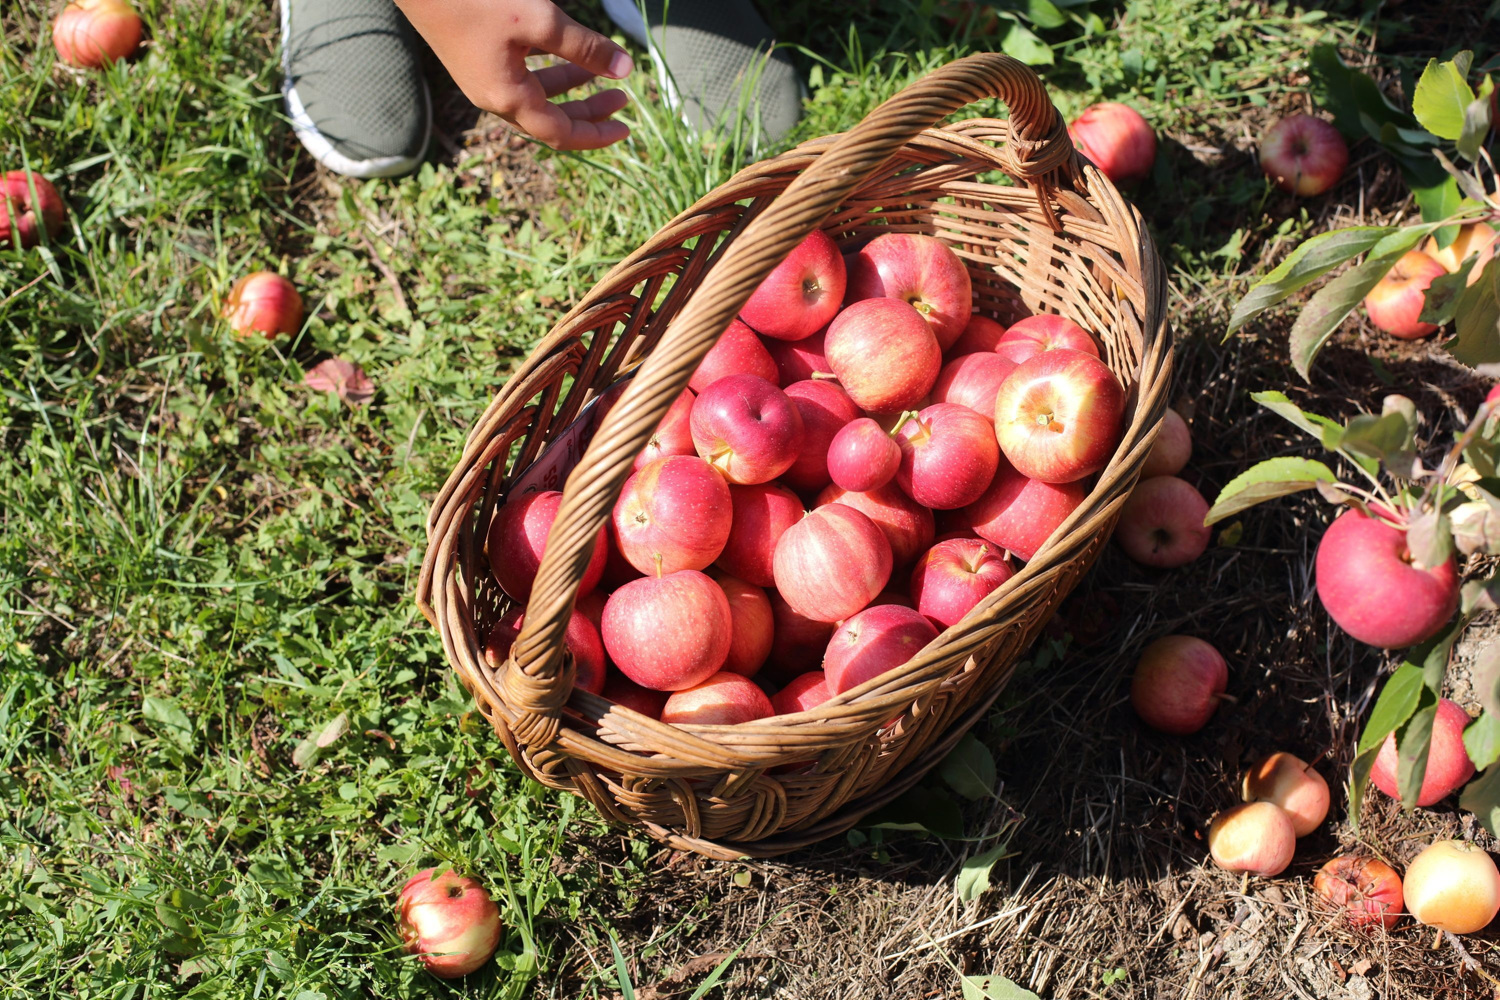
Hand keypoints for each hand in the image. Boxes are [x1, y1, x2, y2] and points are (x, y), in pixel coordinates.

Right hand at [394, 0, 633, 150]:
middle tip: (622, 99)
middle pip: (552, 119)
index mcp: (509, 98)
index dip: (596, 134)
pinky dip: (551, 72)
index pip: (561, 133)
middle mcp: (496, 99)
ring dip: (572, 88)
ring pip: (539, 97)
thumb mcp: (540, 21)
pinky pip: (524, 80)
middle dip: (590, 111)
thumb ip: (584, 47)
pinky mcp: (479, 64)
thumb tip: (626, 68)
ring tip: (603, 75)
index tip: (626, 128)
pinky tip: (567, 55)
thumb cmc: (477, 1)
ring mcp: (485, 83)